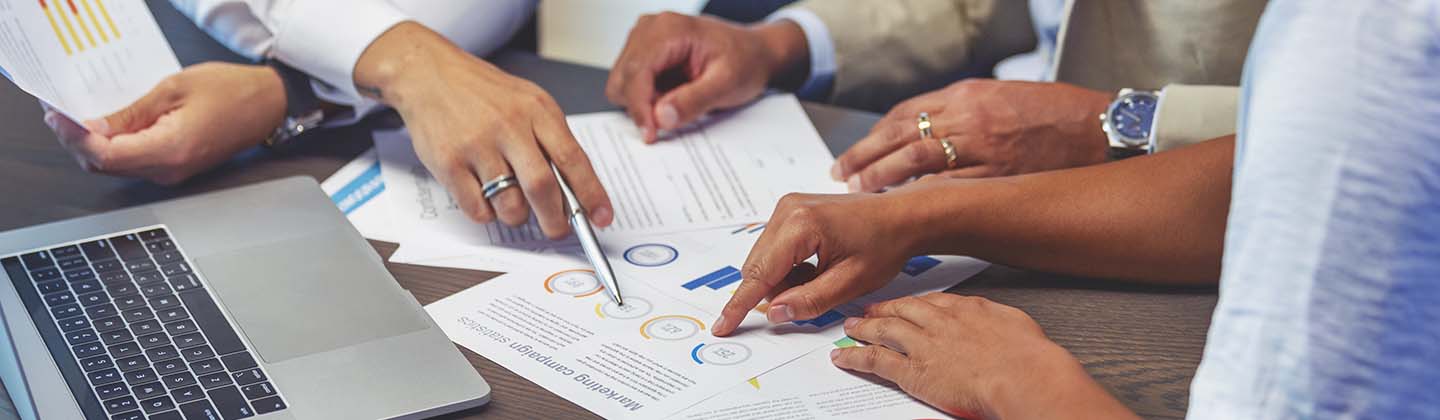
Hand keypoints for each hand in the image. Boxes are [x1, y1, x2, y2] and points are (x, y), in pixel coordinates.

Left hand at [42, 62, 284, 184]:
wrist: (268, 105)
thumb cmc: (232, 92)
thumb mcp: (173, 88)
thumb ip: (130, 112)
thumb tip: (93, 126)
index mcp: (171, 150)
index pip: (105, 155)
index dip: (75, 137)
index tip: (58, 116)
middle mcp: (170, 170)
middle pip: (104, 166)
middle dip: (76, 141)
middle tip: (59, 112)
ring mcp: (172, 173)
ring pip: (115, 167)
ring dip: (91, 144)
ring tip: (78, 116)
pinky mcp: (174, 168)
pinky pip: (132, 163)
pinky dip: (112, 146)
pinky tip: (106, 126)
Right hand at [355, 22, 612, 237]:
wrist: (429, 73)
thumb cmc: (484, 93)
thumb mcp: (528, 102)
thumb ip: (551, 140)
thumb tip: (576, 191)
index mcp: (537, 110)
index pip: (573, 159)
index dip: (591, 193)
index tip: (602, 217)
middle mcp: (508, 126)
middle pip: (542, 187)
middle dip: (556, 220)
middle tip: (558, 230)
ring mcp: (476, 145)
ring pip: (509, 204)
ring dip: (517, 216)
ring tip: (513, 204)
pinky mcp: (448, 162)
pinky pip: (477, 208)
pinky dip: (487, 213)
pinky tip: (485, 195)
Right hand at [606, 12, 808, 141]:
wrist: (754, 52)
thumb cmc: (745, 61)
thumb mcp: (727, 84)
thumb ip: (694, 101)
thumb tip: (661, 117)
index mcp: (669, 29)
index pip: (636, 72)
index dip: (639, 108)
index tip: (650, 135)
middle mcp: (650, 28)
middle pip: (623, 78)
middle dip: (642, 105)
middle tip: (674, 115)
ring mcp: (644, 38)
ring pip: (622, 82)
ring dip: (645, 101)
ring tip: (678, 98)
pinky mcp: (643, 51)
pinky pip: (630, 83)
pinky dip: (647, 97)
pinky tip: (672, 93)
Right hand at [710, 188, 931, 336]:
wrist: (901, 216)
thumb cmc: (884, 244)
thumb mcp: (850, 282)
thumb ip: (810, 300)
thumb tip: (775, 313)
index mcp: (801, 225)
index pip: (759, 274)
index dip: (739, 305)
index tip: (722, 326)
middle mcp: (787, 210)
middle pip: (757, 267)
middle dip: (776, 291)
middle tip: (812, 298)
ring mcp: (787, 207)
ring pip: (764, 260)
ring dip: (784, 280)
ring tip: (822, 278)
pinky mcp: (790, 210)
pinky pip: (774, 249)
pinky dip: (789, 267)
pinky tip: (816, 267)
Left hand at [832, 79, 1113, 191]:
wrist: (1096, 127)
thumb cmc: (1052, 112)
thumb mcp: (999, 96)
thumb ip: (960, 111)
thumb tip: (923, 129)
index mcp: (965, 95)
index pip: (904, 114)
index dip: (874, 136)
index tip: (855, 153)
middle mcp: (967, 117)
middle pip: (900, 135)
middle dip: (865, 156)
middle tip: (842, 173)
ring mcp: (981, 146)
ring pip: (916, 159)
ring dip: (882, 176)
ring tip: (860, 190)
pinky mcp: (997, 173)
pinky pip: (948, 185)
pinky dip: (919, 195)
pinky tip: (900, 206)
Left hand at [832, 293, 1138, 419]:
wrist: (1023, 374)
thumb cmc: (1029, 356)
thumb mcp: (1016, 324)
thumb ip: (997, 320)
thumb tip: (996, 322)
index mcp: (966, 309)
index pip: (931, 302)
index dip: (913, 303)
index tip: (905, 303)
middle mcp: (940, 322)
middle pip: (903, 310)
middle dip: (883, 309)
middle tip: (868, 309)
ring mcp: (924, 345)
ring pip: (884, 331)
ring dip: (865, 328)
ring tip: (850, 327)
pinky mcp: (913, 371)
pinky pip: (876, 361)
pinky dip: (856, 357)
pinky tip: (843, 357)